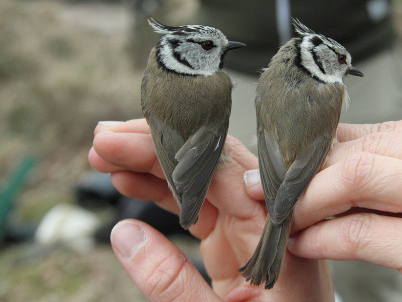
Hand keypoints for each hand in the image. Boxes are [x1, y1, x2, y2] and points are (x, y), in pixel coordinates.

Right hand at [88, 119, 332, 301]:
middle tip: (106, 139)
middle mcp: (265, 218)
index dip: (166, 152)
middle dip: (156, 148)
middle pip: (209, 166)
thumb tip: (125, 234)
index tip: (121, 141)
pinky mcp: (233, 236)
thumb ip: (173, 282)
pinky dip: (163, 193)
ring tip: (109, 156)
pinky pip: (196, 205)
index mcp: (274, 232)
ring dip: (153, 165)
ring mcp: (248, 225)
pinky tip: (132, 181)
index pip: (220, 172)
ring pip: (198, 180)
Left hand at [280, 114, 401, 300]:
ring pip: (357, 179)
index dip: (329, 147)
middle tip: (277, 189)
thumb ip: (399, 163)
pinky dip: (319, 236)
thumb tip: (331, 142)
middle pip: (368, 150)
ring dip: (308, 201)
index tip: (293, 162)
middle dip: (310, 172)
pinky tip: (305, 243)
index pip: (387, 130)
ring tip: (287, 217)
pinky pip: (359, 232)